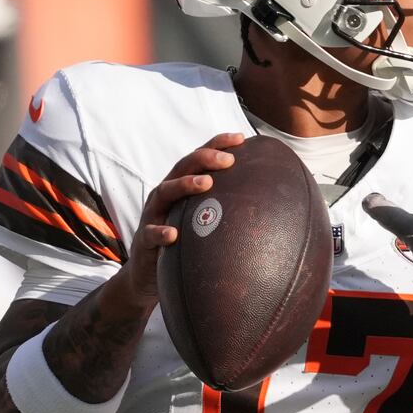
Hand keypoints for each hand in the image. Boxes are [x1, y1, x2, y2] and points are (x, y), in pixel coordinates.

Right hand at [121, 134, 246, 306]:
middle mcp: (166, 195)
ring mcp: (153, 215)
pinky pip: (151, 233)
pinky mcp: (144, 240)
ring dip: (185, 185)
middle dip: (205, 159)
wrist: (147, 274)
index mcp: (181, 186)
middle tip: (228, 160)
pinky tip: (173, 234)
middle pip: (183, 167)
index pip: (199, 158)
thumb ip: (223, 206)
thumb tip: (268, 202)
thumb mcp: (202, 220)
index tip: (241, 138)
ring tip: (206, 183)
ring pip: (165, 193)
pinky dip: (161, 232)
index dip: (217, 144)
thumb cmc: (183, 242)